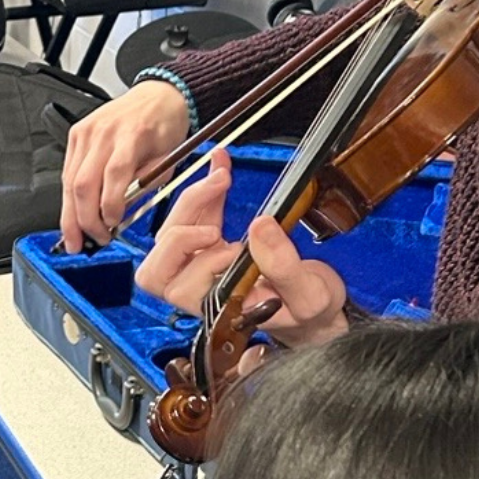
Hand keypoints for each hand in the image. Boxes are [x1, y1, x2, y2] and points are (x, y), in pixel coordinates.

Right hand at [60, 79, 189, 251]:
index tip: (112, 227)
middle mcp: (104, 132)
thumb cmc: (165, 125)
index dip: (109, 206)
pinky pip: (67, 172)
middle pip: (83, 183)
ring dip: (70, 214)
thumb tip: (123, 214)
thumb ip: (146, 185)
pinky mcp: (76, 134)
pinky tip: (73, 212)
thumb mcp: (168, 158)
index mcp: (132, 135)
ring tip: (73, 236)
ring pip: (69, 181)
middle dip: (83, 219)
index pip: (114, 176)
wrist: (158, 95)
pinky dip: (70, 196)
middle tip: (88, 241)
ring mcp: (85, 132)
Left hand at [136, 149, 348, 350]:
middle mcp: (202, 292)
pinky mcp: (209, 248)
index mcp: (220, 309)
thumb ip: (284, 267)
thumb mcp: (309, 294)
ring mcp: (201, 269)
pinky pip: (191, 220)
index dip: (200, 259)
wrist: (315, 309)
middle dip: (185, 222)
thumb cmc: (309, 310)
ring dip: (193, 201)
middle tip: (219, 197)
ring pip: (170, 235)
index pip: (181, 288)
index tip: (233, 244)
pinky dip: (204, 194)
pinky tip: (221, 168)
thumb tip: (260, 226)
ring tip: (223, 175)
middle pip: (162, 262)